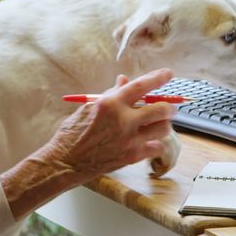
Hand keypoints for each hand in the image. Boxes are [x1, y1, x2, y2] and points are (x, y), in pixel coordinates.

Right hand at [43, 68, 176, 180]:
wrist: (66, 161)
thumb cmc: (73, 132)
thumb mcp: (89, 107)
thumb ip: (111, 94)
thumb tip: (125, 81)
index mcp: (110, 104)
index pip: (140, 86)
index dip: (157, 78)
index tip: (168, 74)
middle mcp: (123, 120)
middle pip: (160, 109)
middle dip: (169, 106)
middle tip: (169, 107)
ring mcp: (129, 140)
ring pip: (163, 129)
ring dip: (163, 124)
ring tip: (157, 124)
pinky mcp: (132, 156)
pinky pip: (156, 147)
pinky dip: (155, 143)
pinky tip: (148, 141)